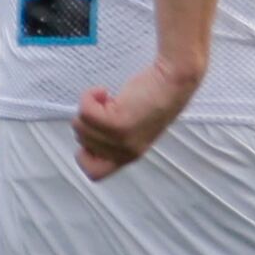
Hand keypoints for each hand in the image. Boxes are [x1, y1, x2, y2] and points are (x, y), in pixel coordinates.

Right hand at [74, 55, 202, 179]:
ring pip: (81, 124)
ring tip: (107, 99)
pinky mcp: (118, 123)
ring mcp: (121, 140)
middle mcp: (125, 152)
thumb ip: (113, 139)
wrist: (173, 82)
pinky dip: (88, 97)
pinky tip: (103, 92)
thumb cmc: (153, 98)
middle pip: (82, 140)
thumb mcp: (134, 128)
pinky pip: (85, 112)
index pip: (95, 173)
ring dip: (89, 106)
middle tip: (107, 107)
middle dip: (88, 120)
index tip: (94, 133)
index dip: (86, 153)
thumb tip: (85, 135)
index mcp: (130, 155)